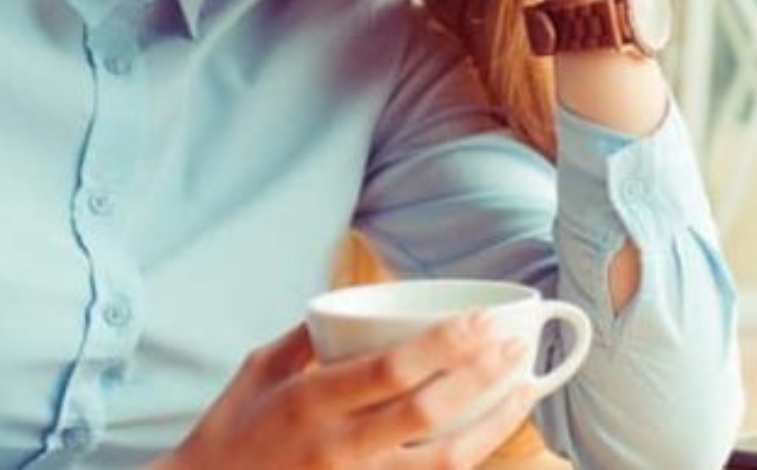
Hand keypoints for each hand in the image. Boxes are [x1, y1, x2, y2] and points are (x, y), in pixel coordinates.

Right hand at [160, 314, 535, 469]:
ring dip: (492, 424)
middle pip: (428, 414)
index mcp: (309, 403)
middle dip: (481, 375)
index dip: (447, 345)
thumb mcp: (259, 368)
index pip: (392, 371)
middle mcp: (337, 449)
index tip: (485, 320)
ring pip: (442, 463)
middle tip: (516, 343)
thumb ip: (310, 335)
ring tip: (525, 388)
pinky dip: (466, 459)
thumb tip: (358, 303)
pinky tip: (492, 432)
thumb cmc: (231, 432)